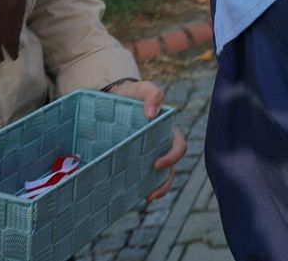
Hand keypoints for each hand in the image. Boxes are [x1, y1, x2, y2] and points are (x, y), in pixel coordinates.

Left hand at [107, 80, 187, 201]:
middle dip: (165, 182)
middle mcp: (159, 145)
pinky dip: (139, 188)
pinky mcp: (132, 161)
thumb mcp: (141, 89)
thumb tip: (152, 114)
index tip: (157, 164)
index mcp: (166, 130)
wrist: (109, 98)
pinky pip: (141, 178)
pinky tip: (130, 195)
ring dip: (157, 189)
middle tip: (151, 193)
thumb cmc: (129, 94)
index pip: (178, 146)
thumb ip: (152, 93)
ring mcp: (146, 154)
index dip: (173, 157)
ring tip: (146, 198)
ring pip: (159, 176)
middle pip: (171, 168)